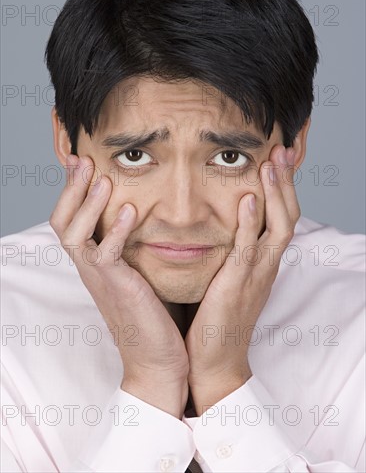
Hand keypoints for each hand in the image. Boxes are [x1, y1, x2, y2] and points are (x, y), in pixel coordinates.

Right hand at [49, 155, 188, 417]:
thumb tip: (142, 217)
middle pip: (62, 222)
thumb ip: (132, 247)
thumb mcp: (136, 273)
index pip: (70, 219)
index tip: (82, 161)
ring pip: (75, 235)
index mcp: (93, 262)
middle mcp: (89, 268)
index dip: (72, 190)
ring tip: (102, 178)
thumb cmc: (151, 314)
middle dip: (71, 189)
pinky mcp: (118, 288)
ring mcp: (100, 279)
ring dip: (87, 204)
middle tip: (82, 159)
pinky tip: (129, 210)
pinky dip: (115, 232)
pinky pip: (107, 256)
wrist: (156, 360)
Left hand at [185, 145, 299, 413]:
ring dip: (276, 194)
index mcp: (264, 260)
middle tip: (283, 148)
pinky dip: (249, 224)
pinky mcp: (237, 285)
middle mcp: (267, 263)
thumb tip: (225, 224)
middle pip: (288, 214)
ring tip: (271, 162)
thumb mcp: (231, 276)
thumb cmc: (219, 316)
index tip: (278, 156)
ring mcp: (256, 274)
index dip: (283, 186)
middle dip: (286, 181)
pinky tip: (247, 199)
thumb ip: (233, 250)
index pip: (282, 215)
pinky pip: (248, 250)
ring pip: (277, 227)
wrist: (215, 358)